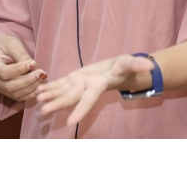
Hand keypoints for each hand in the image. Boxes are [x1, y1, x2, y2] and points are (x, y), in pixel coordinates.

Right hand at [0, 35, 42, 101]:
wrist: (1, 50)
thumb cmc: (6, 45)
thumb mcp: (13, 45)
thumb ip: (21, 55)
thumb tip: (33, 66)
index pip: (3, 72)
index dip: (19, 70)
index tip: (34, 63)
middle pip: (9, 86)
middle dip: (28, 81)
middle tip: (42, 73)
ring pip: (14, 94)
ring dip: (31, 88)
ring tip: (43, 78)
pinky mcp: (5, 92)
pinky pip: (18, 97)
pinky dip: (30, 94)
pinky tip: (40, 86)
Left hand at [35, 54, 149, 126]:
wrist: (122, 70)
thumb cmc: (127, 66)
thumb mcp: (131, 63)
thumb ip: (136, 64)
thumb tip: (148, 65)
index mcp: (99, 85)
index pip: (89, 100)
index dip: (80, 110)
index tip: (69, 123)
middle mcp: (88, 87)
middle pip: (72, 97)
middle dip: (58, 104)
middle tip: (43, 110)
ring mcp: (80, 84)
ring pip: (63, 91)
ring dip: (51, 95)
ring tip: (37, 98)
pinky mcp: (75, 79)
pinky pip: (61, 84)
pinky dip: (51, 86)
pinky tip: (39, 90)